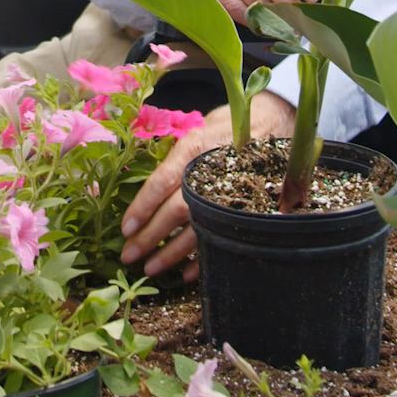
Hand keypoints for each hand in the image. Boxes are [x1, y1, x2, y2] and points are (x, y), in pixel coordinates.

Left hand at [118, 91, 295, 278]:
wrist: (271, 123)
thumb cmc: (225, 128)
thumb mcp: (196, 131)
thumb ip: (172, 157)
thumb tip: (136, 182)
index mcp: (194, 149)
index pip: (162, 181)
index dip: (142, 206)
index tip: (125, 228)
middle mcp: (210, 172)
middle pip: (177, 211)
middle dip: (150, 236)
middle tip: (128, 255)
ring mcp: (229, 193)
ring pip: (197, 229)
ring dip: (171, 254)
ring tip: (150, 268)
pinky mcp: (244, 208)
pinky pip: (220, 238)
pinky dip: (201, 259)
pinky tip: (184, 274)